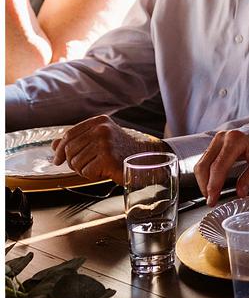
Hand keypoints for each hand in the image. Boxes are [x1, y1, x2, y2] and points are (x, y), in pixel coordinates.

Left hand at [52, 115, 167, 183]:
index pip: (69, 135)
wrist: (145, 158)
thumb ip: (78, 140)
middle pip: (70, 150)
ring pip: (76, 162)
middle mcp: (102, 129)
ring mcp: (105, 143)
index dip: (60, 149)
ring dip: (84, 169)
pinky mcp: (108, 158)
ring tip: (99, 166)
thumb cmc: (121, 150)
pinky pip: (86, 171)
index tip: (58, 160)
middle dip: (74, 162)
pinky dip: (93, 175)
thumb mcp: (99, 140)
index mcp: (99, 121)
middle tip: (87, 165)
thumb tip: (54, 145)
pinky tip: (104, 171)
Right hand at [194, 123, 248, 203]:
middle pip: (204, 165)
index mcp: (235, 140)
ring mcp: (217, 139)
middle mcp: (223, 137)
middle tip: (211, 201)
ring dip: (203, 181)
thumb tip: (240, 193)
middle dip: (205, 186)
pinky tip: (212, 184)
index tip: (213, 200)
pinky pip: (205, 161)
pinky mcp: (216, 143)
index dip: (213, 186)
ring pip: (202, 163)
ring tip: (211, 195)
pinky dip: (206, 174)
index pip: (218, 167)